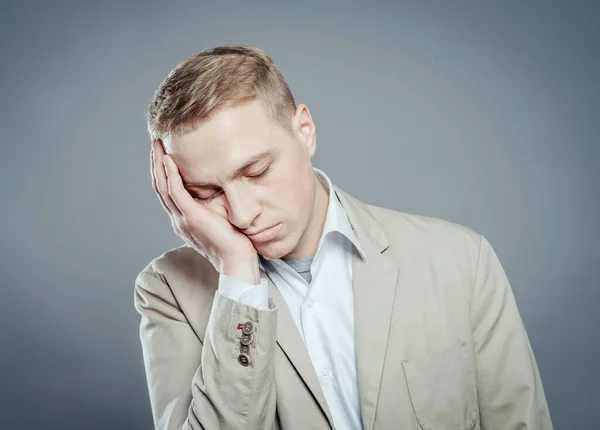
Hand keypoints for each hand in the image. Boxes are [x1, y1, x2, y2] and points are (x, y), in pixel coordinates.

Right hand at [150, 140, 259, 283]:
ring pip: (163, 187)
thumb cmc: (234, 243)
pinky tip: (168, 160)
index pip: (167, 191)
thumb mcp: (221, 219)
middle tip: (155, 141)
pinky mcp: (192, 217)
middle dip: (156, 163)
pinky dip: (170, 176)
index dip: (162, 171)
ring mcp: (183, 219)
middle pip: (160, 186)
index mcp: (183, 219)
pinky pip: (176, 193)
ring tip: (157, 144)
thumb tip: (222, 189)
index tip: (163, 151)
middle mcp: (178, 219)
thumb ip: (215, 206)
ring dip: (158, 164)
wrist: (237, 262)